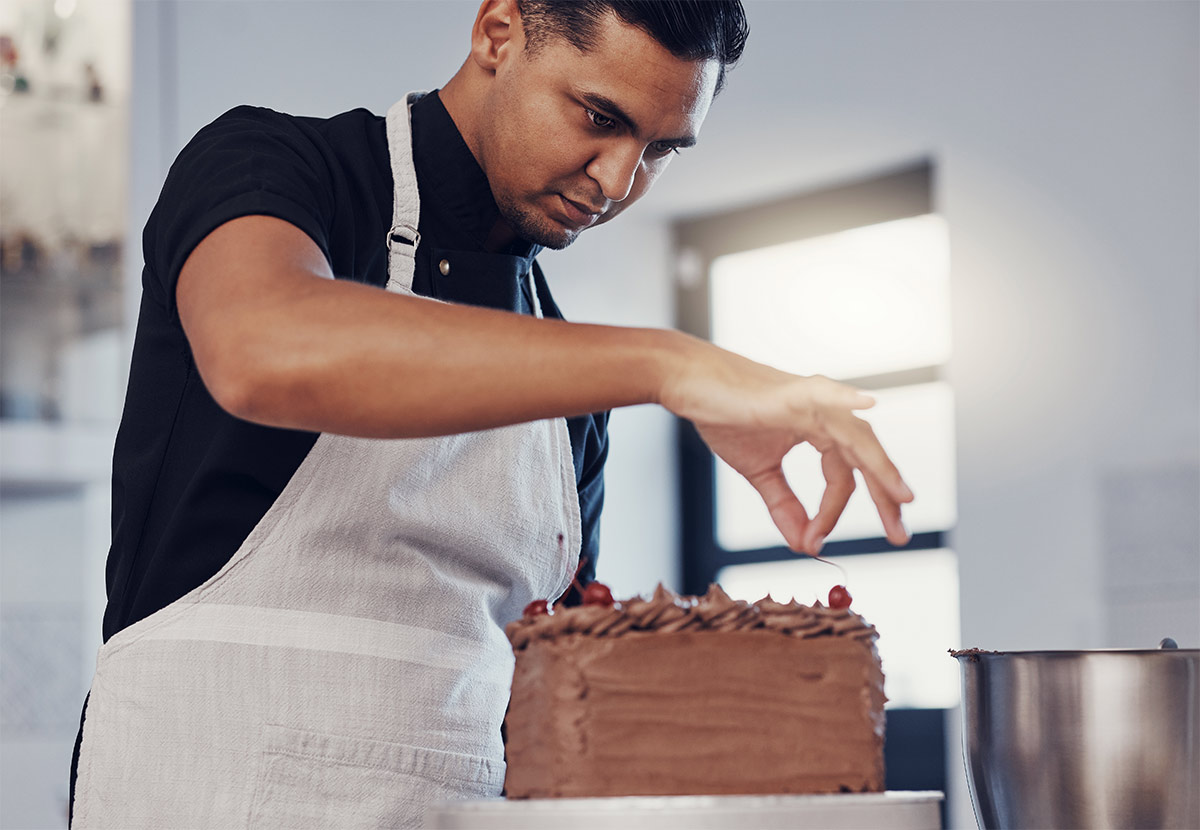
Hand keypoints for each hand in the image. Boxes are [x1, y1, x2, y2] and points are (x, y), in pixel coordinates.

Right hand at [661, 339, 912, 555]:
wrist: (691, 386)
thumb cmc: (724, 417)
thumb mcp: (760, 471)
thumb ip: (783, 505)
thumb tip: (803, 545)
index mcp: (819, 430)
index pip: (842, 477)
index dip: (830, 515)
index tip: (812, 543)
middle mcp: (824, 414)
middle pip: (865, 458)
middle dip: (886, 497)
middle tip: (900, 536)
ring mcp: (812, 401)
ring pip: (857, 436)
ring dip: (881, 468)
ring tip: (901, 499)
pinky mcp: (792, 392)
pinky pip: (825, 395)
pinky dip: (847, 400)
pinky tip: (868, 406)